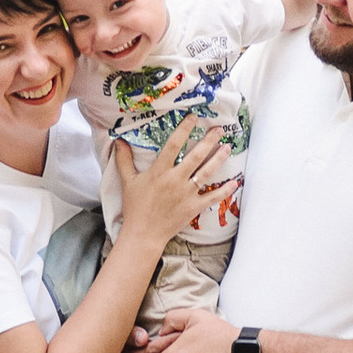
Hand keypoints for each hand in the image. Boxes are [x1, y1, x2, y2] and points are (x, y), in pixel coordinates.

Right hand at [107, 116, 228, 251]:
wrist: (143, 234)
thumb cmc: (135, 207)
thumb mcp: (128, 181)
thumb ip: (124, 160)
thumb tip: (118, 140)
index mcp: (159, 171)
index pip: (174, 145)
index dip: (184, 129)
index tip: (194, 118)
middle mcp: (175, 180)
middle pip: (196, 156)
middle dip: (209, 140)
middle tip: (218, 129)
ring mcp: (187, 194)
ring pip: (206, 173)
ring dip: (218, 159)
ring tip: (227, 147)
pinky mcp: (194, 207)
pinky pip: (213, 197)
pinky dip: (225, 190)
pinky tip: (235, 181)